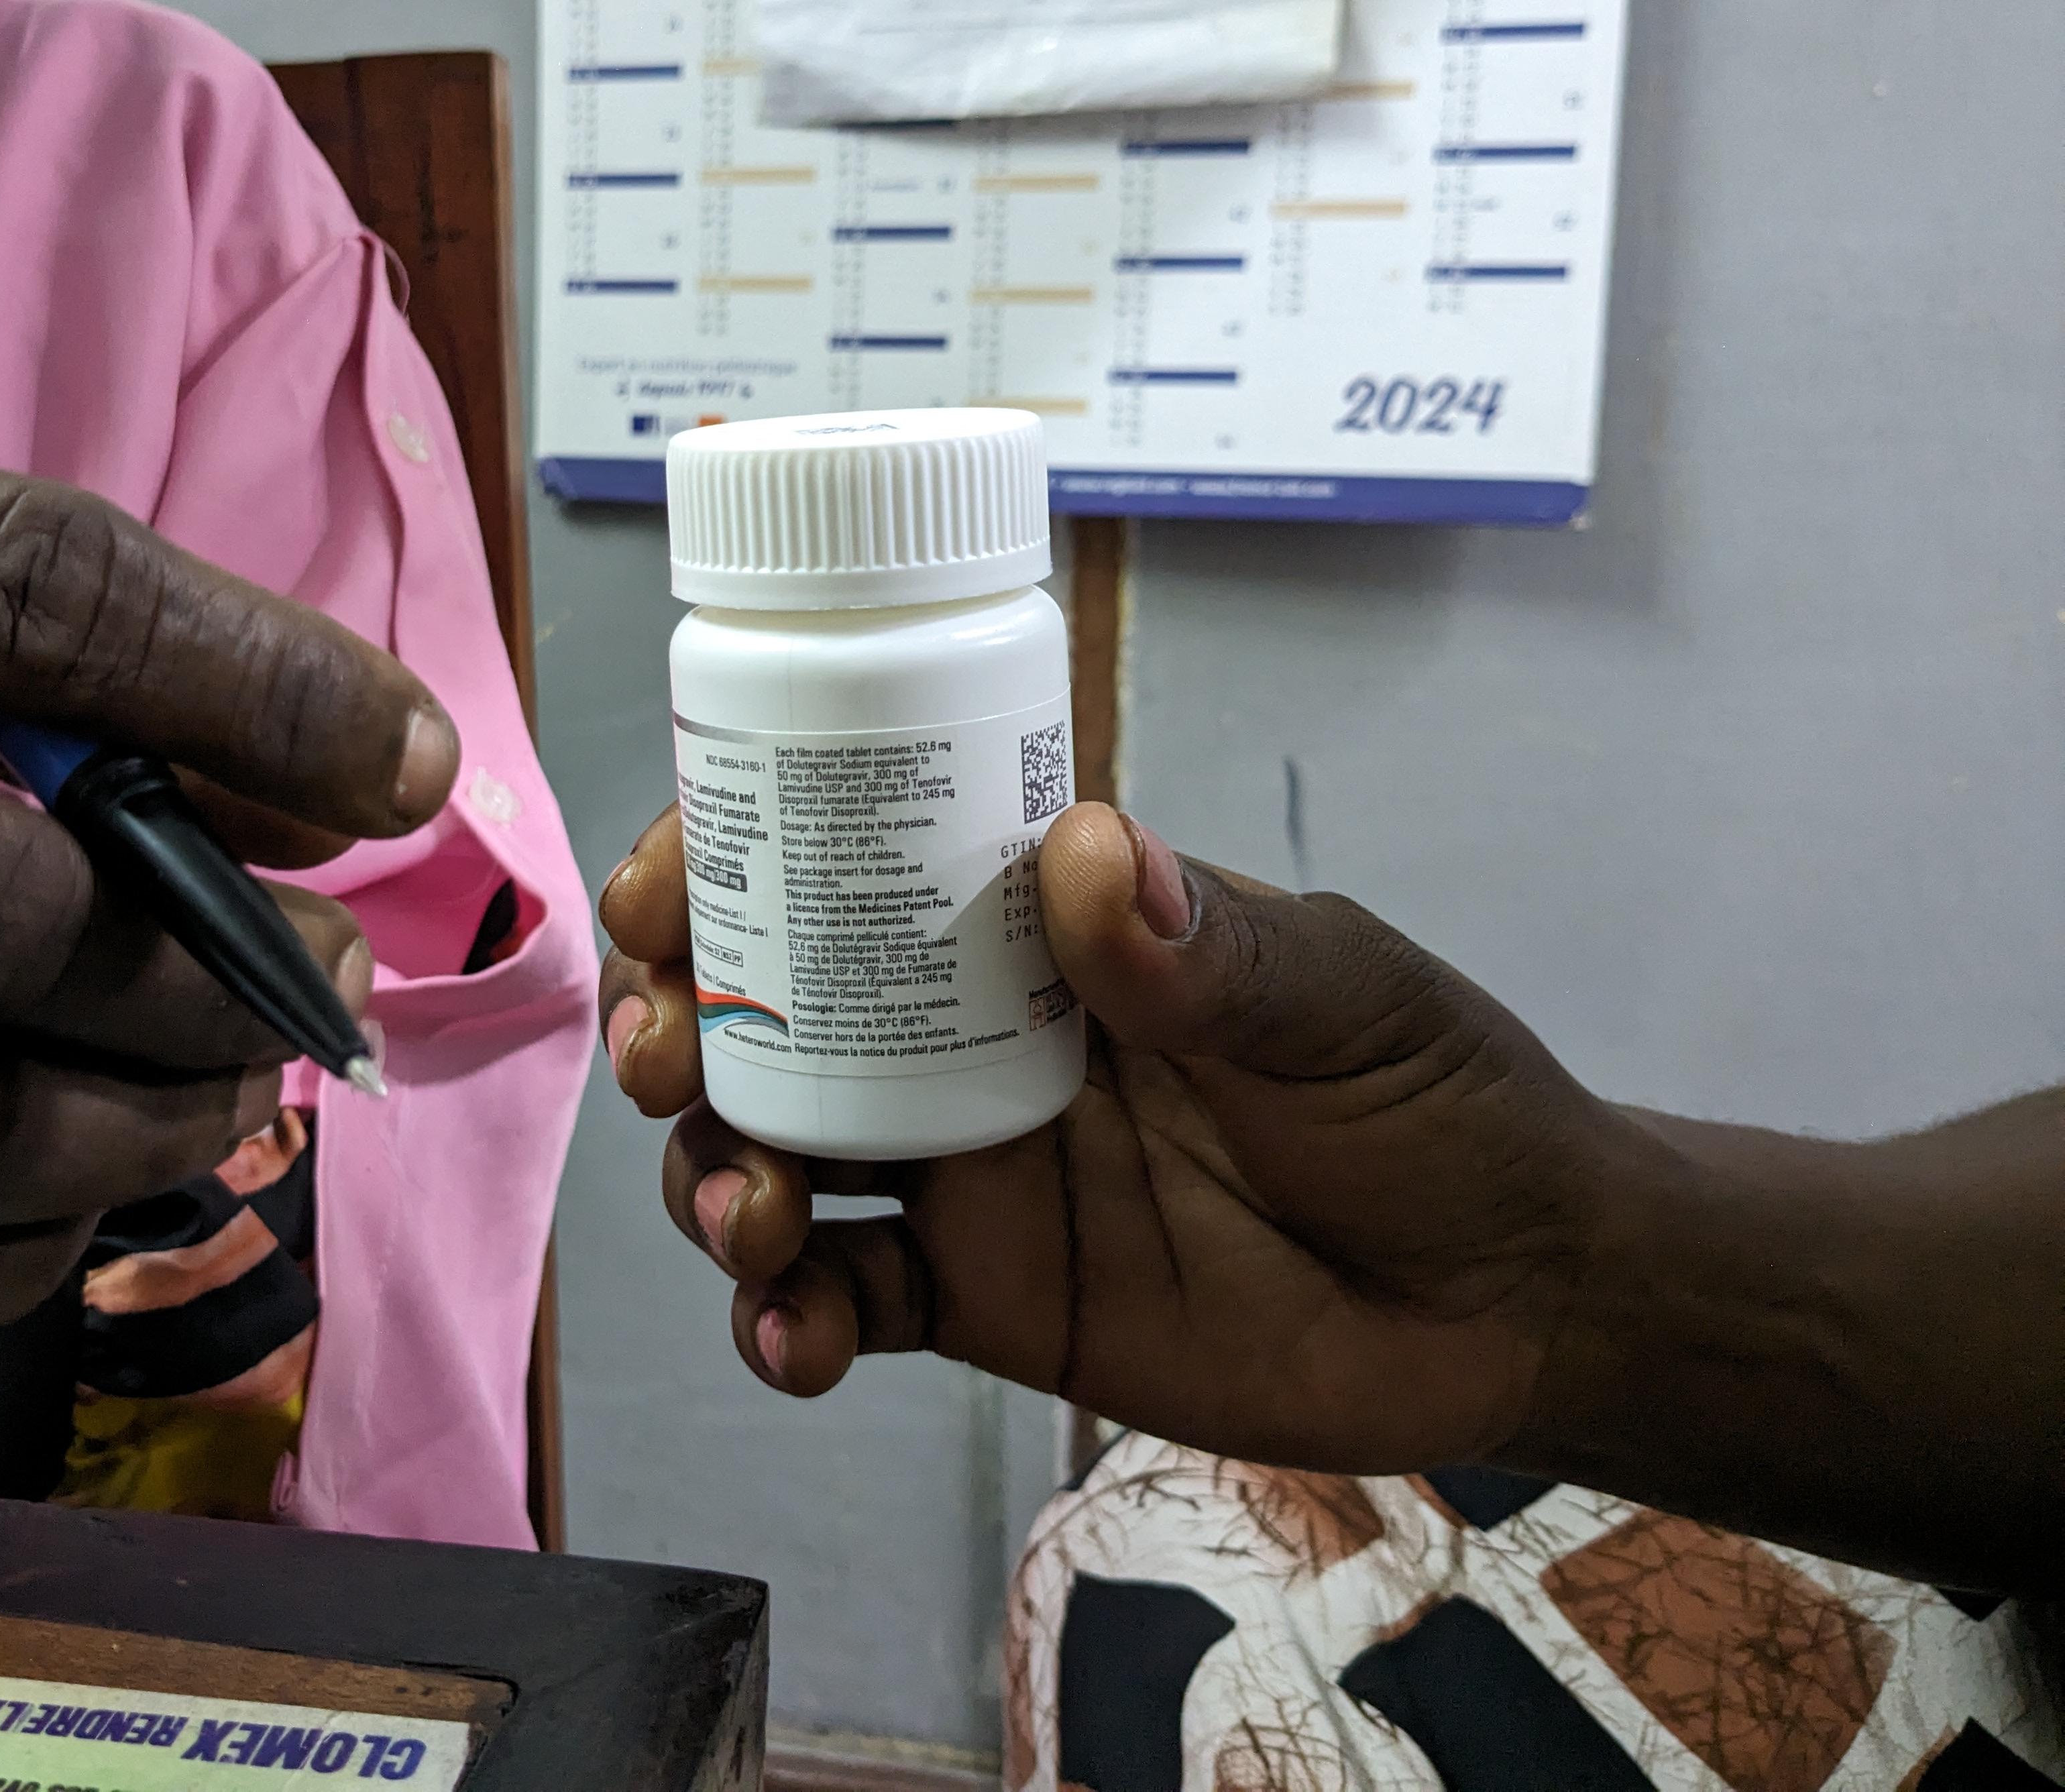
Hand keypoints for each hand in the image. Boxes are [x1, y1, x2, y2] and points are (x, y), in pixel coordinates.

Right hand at [600, 800, 1628, 1475]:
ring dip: (715, 1174)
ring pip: (779, 1153)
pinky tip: (793, 1337)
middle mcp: (974, 1037)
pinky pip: (847, 1301)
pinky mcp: (987, 1299)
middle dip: (683, 1024)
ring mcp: (970, 1172)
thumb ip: (1219, 952)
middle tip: (677, 1063)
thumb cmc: (1444, 1107)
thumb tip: (1084, 850)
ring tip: (750, 1216)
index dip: (734, 861)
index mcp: (1043, 928)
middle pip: (772, 1011)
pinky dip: (787, 1320)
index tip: (672, 891)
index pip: (856, 858)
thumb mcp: (1348, 1002)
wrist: (1515, 1306)